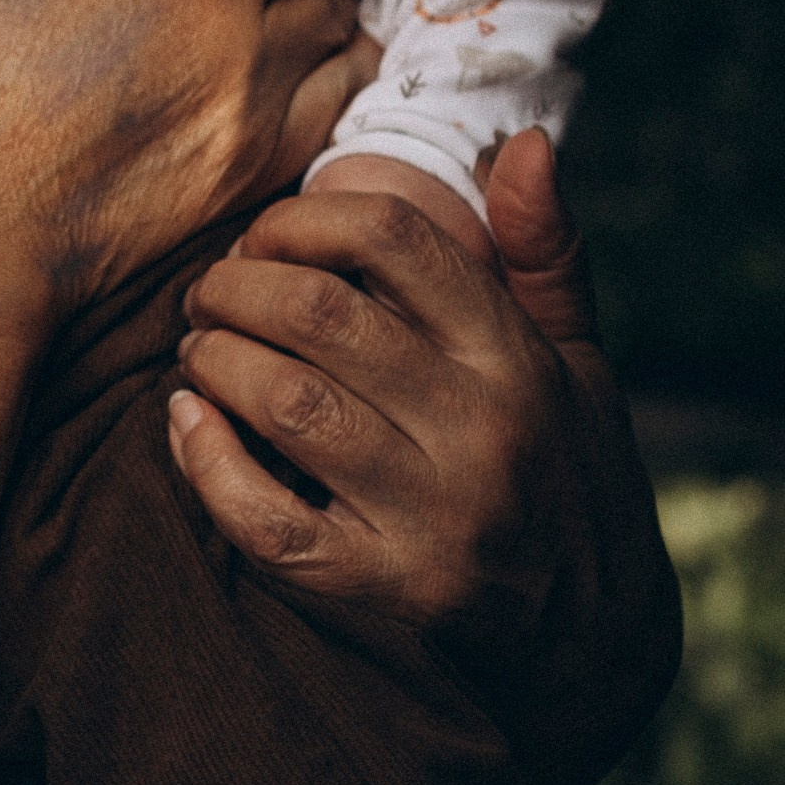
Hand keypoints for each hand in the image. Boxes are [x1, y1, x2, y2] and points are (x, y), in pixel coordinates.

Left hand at [163, 130, 681, 784]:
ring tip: (198, 352)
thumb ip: (543, 250)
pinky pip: (266, 521)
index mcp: (517, 356)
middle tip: (207, 295)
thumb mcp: (577, 358)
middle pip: (319, 315)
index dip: (300, 218)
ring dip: (213, 362)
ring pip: (283, 406)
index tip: (264, 237)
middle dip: (233, 288)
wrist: (598, 640)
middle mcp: (480, 429)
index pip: (392, 238)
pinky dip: (206, 463)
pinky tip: (187, 423)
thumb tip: (529, 144)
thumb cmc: (567, 469)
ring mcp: (433, 517)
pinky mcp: (387, 591)